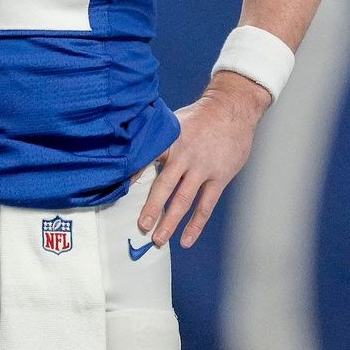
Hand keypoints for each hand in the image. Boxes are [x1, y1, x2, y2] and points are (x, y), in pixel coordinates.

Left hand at [138, 73, 269, 248]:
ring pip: (184, 200)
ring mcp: (203, 169)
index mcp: (169, 141)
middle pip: (164, 186)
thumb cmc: (199, 117)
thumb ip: (156, 140)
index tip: (117, 191)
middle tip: (140, 226)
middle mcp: (184, 156)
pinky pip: (205, 206)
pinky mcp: (219, 178)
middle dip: (151, 208)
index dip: (132, 175)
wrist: (232, 109)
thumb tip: (130, 154)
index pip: (146, 159)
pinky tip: (186, 239)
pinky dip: (196, 225)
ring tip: (158, 239)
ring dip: (170, 222)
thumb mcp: (173, 121)